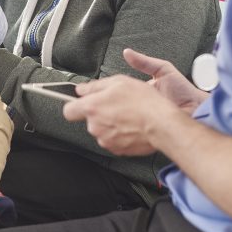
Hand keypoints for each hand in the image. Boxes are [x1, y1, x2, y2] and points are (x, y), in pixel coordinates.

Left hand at [62, 49, 208, 155]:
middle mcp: (95, 126)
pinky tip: (132, 124)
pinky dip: (120, 133)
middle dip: (99, 112)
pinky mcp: (118, 150)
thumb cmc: (144, 102)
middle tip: (116, 103)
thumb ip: (95, 86)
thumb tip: (82, 90)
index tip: (82, 102)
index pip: (68, 110)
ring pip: (102, 130)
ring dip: (111, 123)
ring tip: (127, 114)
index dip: (74, 105)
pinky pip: (114, 139)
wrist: (162, 124)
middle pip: (89, 119)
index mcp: (92, 108)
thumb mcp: (118, 82)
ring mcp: (106, 140)